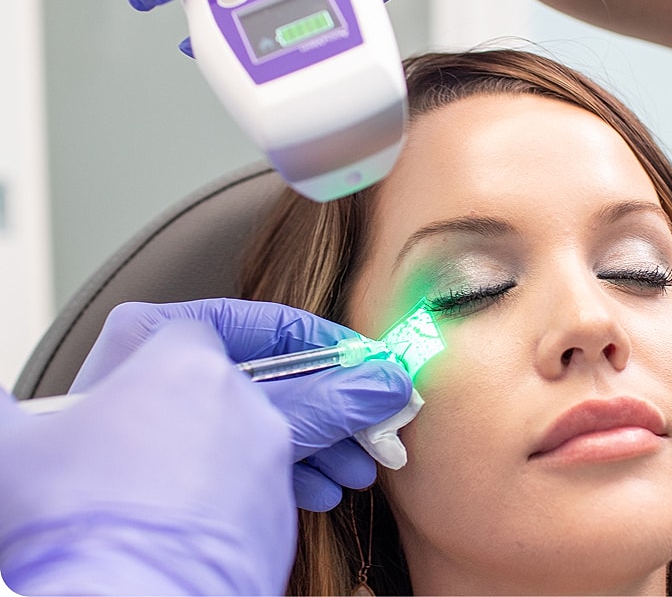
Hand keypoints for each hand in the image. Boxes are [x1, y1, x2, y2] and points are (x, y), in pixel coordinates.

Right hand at [0, 321, 293, 594]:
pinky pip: (263, 487)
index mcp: (185, 365)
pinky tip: (197, 522)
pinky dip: (238, 496)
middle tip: (148, 445)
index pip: (189, 330)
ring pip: (247, 436)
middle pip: (224, 384)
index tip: (143, 378)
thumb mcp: (13, 448)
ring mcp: (269, 458)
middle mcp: (242, 402)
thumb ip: (9, 408)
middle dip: (192, 408)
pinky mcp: (281, 509)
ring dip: (219, 452)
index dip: (159, 353)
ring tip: (170, 491)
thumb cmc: (70, 522)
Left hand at [73, 299, 412, 509]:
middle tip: (373, 423)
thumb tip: (387, 381)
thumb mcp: (270, 430)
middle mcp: (132, 374)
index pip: (258, 324)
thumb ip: (332, 399)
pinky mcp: (144, 481)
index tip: (370, 364)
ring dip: (309, 444)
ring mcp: (131, 430)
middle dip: (326, 407)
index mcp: (149, 338)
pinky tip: (318, 491)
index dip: (328, 345)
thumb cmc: (174, 499)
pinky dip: (269, 470)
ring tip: (355, 472)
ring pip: (241, 423)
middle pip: (255, 378)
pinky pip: (218, 459)